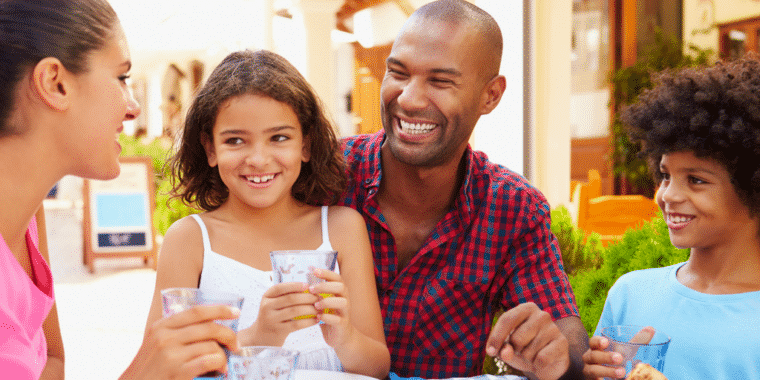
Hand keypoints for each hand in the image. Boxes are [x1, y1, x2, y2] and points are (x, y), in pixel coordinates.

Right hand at [121, 304, 239, 379]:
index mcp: (161, 326)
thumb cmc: (149, 369)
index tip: (235, 312)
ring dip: (223, 355)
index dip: (219, 309)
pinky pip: (209, 361)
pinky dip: (219, 364)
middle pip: (208, 327)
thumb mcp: (155, 343)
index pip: (196, 311)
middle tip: (236, 344)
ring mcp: (170, 355)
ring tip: (223, 363)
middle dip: (228, 334)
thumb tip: (208, 325)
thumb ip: (175, 332)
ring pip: (211, 346)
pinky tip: (220, 369)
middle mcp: (165, 337)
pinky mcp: (177, 372)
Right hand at [243, 282, 319, 345]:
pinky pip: (297, 324)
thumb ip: (286, 295)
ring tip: (319, 309)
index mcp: (267, 296)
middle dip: (308, 297)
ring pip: (295, 311)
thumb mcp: (274, 303)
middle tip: (319, 298)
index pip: (281, 287)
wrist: (261, 336)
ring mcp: (271, 319)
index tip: (308, 286)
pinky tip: (316, 320)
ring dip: (310, 309)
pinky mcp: (278, 331)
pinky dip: (308, 321)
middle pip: (291, 298)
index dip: (295, 285)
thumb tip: (309, 287)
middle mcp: (267, 306)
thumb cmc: (273, 316)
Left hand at [309, 268, 354, 347]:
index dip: (326, 273)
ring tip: (315, 305)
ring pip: (342, 302)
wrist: (340, 336)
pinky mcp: (343, 324)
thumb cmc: (329, 316)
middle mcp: (345, 299)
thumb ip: (317, 294)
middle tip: (311, 289)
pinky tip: (318, 317)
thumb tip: (301, 282)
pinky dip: (327, 317)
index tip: (314, 271)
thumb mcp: (324, 302)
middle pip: (341, 286)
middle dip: (325, 286)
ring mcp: (345, 312)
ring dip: (327, 301)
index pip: (337, 278)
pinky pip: (338, 319)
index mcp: (340, 292)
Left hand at [485, 303, 569, 379]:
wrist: (547, 363)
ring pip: (528, 351)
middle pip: (516, 338)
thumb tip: (505, 352)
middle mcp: (541, 314)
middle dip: (515, 350)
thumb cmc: (523, 349)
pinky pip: (541, 359)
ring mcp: (553, 327)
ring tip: (533, 354)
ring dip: (527, 358)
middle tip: (522, 350)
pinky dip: (538, 364)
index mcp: (526, 309)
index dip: (496, 337)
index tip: (490, 352)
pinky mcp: (562, 342)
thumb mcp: (508, 348)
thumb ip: (503, 349)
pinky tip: (542, 360)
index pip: (507, 319)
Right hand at [582, 326, 654, 379]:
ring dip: (606, 371)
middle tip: (620, 358)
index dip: (597, 342)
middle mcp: (590, 359)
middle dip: (605, 357)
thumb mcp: (625, 350)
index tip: (606, 342)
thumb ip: (637, 340)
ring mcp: (590, 371)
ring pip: (593, 370)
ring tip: (621, 373)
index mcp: (596, 348)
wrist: (608, 376)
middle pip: (593, 356)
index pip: (592, 342)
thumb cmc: (616, 359)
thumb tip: (651, 329)